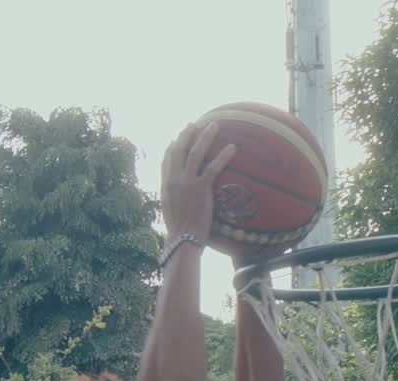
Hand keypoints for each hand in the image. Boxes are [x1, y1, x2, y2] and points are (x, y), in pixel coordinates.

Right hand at [161, 123, 235, 239]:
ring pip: (196, 153)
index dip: (172, 147)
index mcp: (165, 184)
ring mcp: (186, 182)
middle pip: (179, 150)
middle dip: (186, 134)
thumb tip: (180, 197)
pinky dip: (223, 156)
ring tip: (214, 125)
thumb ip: (174, 198)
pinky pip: (213, 168)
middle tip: (194, 124)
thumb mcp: (171, 211)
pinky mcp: (200, 188)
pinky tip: (232, 148)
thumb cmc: (179, 231)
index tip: (177, 138)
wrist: (182, 238)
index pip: (166, 160)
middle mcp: (174, 179)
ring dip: (205, 137)